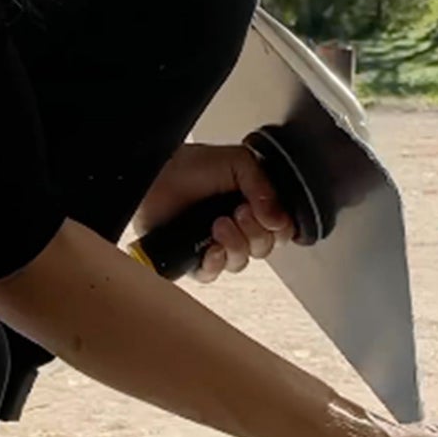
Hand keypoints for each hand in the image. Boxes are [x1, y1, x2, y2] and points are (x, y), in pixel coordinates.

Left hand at [135, 143, 292, 282]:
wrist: (155, 175)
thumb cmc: (191, 165)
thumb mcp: (238, 162)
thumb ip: (263, 187)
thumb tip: (279, 220)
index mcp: (254, 205)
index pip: (282, 230)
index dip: (278, 227)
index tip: (263, 211)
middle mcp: (238, 226)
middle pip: (264, 248)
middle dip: (255, 233)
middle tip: (239, 213)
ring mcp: (216, 243)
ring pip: (241, 263)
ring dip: (235, 245)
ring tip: (218, 224)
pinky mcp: (193, 258)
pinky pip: (212, 274)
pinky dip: (215, 264)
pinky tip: (211, 249)